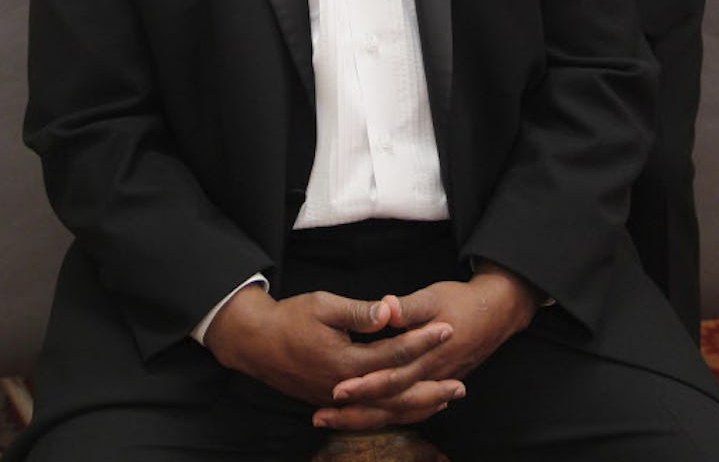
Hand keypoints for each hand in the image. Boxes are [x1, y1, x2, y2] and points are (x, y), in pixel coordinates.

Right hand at [205, 285, 457, 422]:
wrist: (256, 343)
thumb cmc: (291, 318)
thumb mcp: (324, 305)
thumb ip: (360, 312)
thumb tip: (391, 311)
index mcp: (347, 362)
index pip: (394, 352)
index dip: (423, 340)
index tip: (448, 328)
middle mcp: (346, 387)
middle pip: (397, 392)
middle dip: (430, 386)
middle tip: (461, 383)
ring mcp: (339, 399)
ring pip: (386, 409)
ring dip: (418, 405)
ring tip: (446, 398)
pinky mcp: (333, 401)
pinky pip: (371, 413)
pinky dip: (395, 411)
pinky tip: (411, 406)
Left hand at [314, 264, 539, 431]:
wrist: (496, 313)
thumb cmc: (461, 301)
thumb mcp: (434, 296)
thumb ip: (409, 307)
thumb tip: (385, 308)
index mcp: (427, 357)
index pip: (390, 377)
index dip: (363, 385)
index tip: (337, 389)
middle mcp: (429, 378)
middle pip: (389, 404)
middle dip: (355, 411)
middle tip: (322, 415)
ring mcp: (434, 386)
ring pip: (397, 413)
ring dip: (365, 418)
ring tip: (333, 420)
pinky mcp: (435, 386)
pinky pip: (409, 411)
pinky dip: (386, 418)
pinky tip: (367, 418)